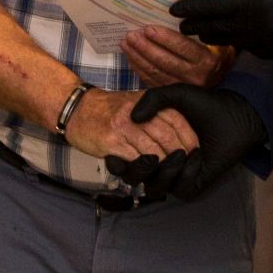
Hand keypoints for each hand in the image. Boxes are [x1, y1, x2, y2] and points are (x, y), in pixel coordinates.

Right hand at [64, 86, 197, 180]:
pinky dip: (144, 167)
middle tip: (184, 166)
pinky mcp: (111, 142)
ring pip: (153, 150)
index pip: (177, 120)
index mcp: (148, 101)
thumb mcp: (136, 101)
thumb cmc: (110, 109)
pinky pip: (134, 159)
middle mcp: (138, 113)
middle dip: (179, 154)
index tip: (195, 152)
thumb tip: (180, 132)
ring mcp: (124, 127)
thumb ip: (157, 110)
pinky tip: (148, 171)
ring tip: (168, 172)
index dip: (189, 138)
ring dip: (163, 165)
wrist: (78, 109)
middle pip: (167, 136)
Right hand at [105, 85, 267, 200]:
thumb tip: (134, 119)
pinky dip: (184, 172)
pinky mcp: (191, 184)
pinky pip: (178, 187)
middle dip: (143, 164)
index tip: (118, 146)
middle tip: (154, 150)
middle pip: (136, 175)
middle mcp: (159, 160)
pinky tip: (195, 156)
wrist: (234, 115)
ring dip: (164, 170)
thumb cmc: (203, 104)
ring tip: (179, 152)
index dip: (119, 156)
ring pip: (154, 186)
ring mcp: (174, 174)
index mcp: (150, 142)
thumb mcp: (173, 95)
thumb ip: (152, 99)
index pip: (125, 159)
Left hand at [121, 24, 233, 89]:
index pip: (183, 47)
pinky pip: (151, 81)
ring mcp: (182, 87)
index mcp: (206, 61)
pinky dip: (138, 69)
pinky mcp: (172, 94)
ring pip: (155, 72)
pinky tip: (130, 58)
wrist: (222, 82)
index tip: (148, 28)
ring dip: (137, 57)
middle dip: (144, 47)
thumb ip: (205, 32)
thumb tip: (186, 16)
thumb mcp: (220, 43)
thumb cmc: (219, 55)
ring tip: (126, 43)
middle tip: (131, 35)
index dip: (164, 38)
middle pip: (164, 61)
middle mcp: (194, 77)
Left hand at [172, 0, 272, 61]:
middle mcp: (258, 27)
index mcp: (254, 3)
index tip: (174, 10)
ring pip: (234, 42)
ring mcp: (269, 44)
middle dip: (198, 27)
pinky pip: (254, 50)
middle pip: (219, 29)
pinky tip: (235, 39)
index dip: (192, 9)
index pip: (214, 7)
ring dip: (217, 38)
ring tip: (202, 34)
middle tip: (181, 25)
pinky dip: (244, 43)